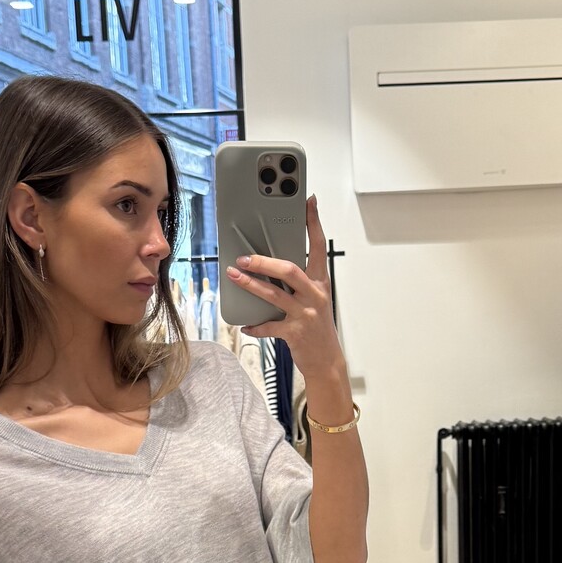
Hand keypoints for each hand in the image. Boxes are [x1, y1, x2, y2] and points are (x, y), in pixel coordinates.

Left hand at [226, 194, 345, 380]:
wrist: (327, 361)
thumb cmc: (317, 328)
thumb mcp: (314, 300)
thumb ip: (299, 282)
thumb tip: (271, 264)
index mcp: (320, 282)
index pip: (318, 246)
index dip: (313, 223)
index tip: (308, 202)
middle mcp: (314, 295)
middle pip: (289, 269)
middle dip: (264, 261)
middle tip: (244, 257)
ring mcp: (305, 314)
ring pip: (274, 294)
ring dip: (250, 284)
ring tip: (234, 275)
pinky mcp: (295, 333)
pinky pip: (269, 326)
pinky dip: (255, 326)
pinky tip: (245, 325)